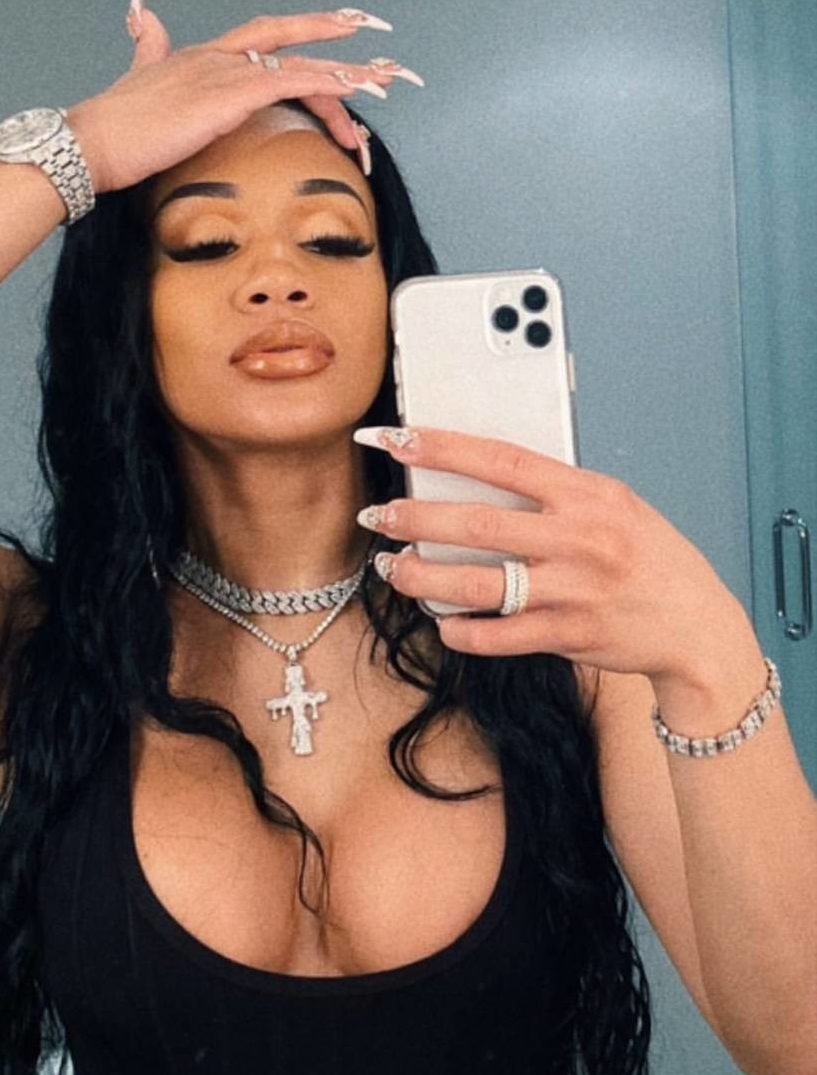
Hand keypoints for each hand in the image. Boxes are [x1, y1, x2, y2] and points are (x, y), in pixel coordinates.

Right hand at [66, 1, 396, 194]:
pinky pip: (290, 83)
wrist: (93, 143)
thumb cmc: (113, 129)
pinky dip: (327, 85)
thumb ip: (147, 47)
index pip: (262, 37)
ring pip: (299, 65)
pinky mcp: (228, 96)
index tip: (337, 32)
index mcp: (202, 57)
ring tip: (383, 81)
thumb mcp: (138, 81)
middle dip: (335, 40)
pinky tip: (352, 91)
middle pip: (287, 40)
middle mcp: (217, 57)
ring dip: (345, 74)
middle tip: (377, 54)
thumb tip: (143, 13)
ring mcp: (224, 73)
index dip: (301, 32)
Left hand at [353, 426, 746, 682]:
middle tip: (378, 515)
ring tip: (395, 570)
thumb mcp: (615, 505)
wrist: (695, 623)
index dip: (443, 448)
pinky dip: (462, 631)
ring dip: (424, 578)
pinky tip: (442, 622)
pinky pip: (498, 635)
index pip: (502, 460)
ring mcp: (571, 589)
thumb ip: (557, 492)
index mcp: (587, 494)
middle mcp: (577, 539)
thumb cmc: (650, 560)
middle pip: (477, 523)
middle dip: (416, 518)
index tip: (398, 438)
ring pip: (477, 583)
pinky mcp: (567, 634)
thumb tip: (483, 480)